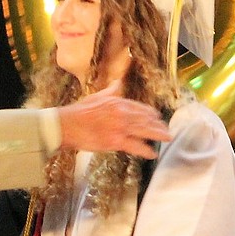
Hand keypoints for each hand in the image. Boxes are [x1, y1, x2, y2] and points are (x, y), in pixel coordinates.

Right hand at [56, 80, 170, 158]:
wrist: (67, 125)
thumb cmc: (78, 112)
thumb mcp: (96, 96)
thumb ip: (110, 91)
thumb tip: (118, 82)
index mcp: (117, 102)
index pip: (139, 107)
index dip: (150, 113)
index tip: (157, 117)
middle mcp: (121, 113)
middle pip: (145, 119)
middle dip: (158, 125)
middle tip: (167, 129)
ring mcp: (119, 127)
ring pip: (144, 131)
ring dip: (157, 135)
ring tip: (167, 138)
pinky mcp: (115, 140)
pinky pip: (135, 145)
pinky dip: (145, 150)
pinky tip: (153, 153)